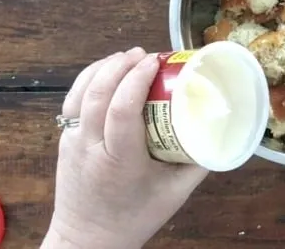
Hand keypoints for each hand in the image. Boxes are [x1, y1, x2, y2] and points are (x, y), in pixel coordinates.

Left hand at [41, 48, 208, 248]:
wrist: (88, 240)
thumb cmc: (135, 218)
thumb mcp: (176, 193)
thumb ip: (199, 160)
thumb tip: (219, 125)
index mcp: (120, 160)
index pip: (121, 109)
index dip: (136, 79)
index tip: (154, 62)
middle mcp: (90, 147)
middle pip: (97, 94)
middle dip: (119, 65)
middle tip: (144, 54)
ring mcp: (72, 142)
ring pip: (79, 92)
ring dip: (103, 68)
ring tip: (127, 57)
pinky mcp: (65, 140)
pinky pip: (73, 101)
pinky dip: (89, 80)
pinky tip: (107, 72)